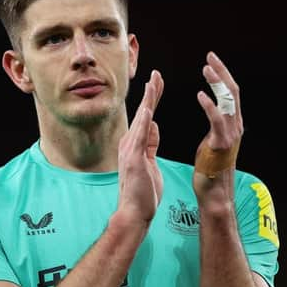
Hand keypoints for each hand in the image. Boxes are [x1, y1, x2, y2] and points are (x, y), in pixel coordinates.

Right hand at [117, 70, 164, 224]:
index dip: (152, 99)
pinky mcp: (134, 160)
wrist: (135, 212)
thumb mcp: (150, 162)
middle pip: (142, 113)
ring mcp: (130, 151)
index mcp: (135, 145)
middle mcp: (129, 144)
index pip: (146, 117)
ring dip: (147, 101)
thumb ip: (150, 144)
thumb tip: (153, 126)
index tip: (157, 83)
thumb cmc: (143, 192)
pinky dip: (143, 122)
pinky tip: (147, 109)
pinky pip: (139, 137)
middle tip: (157, 74)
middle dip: (150, 93)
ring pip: (141, 121)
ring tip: (153, 83)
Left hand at [193, 52, 243, 198]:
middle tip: (210, 56)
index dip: (222, 76)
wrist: (214, 193)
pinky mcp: (221, 145)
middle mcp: (235, 127)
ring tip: (206, 69)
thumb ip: (216, 125)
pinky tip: (200, 94)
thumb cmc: (210, 169)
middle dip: (222, 72)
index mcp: (232, 125)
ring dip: (217, 83)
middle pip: (232, 92)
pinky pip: (217, 121)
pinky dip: (209, 106)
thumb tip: (215, 113)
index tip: (211, 61)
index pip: (230, 93)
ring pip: (227, 102)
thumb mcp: (213, 141)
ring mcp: (230, 135)